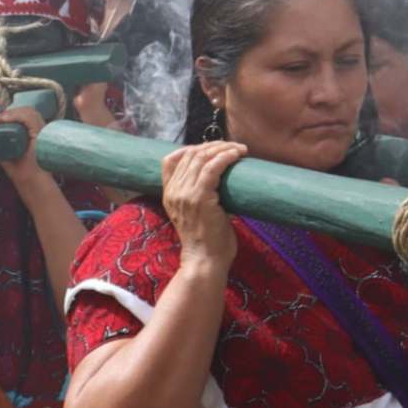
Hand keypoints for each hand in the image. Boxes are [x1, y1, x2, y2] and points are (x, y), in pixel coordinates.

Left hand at [0, 100, 52, 179]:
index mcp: (35, 135)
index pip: (26, 115)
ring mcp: (42, 132)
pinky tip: (5, 119)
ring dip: (11, 112)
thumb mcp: (5, 158)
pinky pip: (30, 118)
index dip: (11, 113)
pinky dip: (16, 115)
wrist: (31, 183)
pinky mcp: (41, 134)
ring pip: (29, 112)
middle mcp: (41, 131)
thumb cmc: (23, 173)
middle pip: (27, 111)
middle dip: (10, 112)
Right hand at [161, 139, 246, 267]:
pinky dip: (226, 157)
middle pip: (190, 154)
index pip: (171, 159)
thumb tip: (218, 177)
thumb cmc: (207, 240)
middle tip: (233, 147)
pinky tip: (236, 155)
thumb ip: (197, 195)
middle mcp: (173, 191)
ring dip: (223, 148)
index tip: (213, 149)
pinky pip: (212, 168)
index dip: (192, 148)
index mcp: (168, 194)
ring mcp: (185, 194)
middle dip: (214, 145)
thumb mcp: (194, 213)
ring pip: (202, 157)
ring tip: (239, 150)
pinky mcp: (200, 198)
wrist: (205, 261)